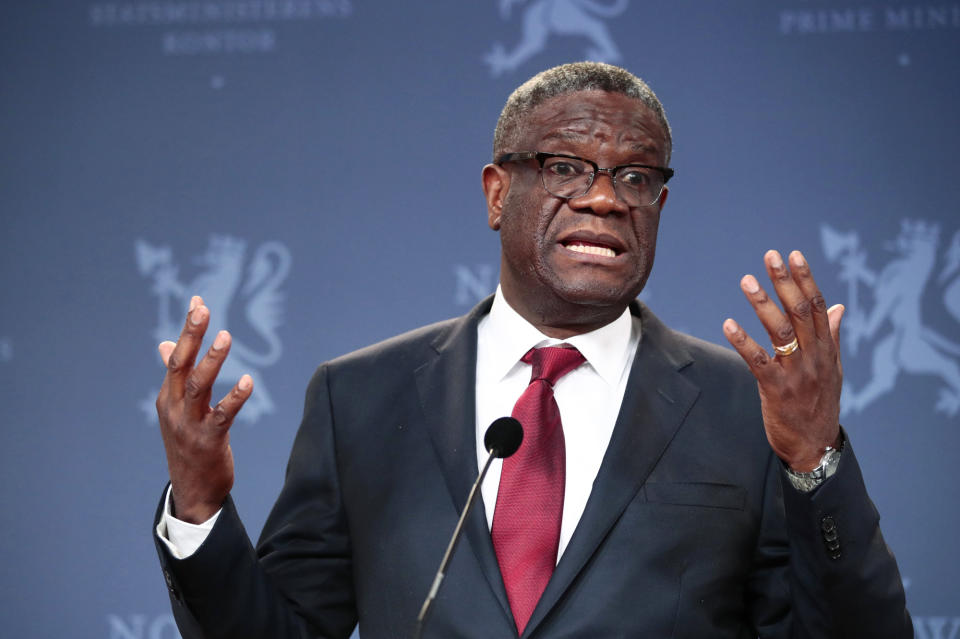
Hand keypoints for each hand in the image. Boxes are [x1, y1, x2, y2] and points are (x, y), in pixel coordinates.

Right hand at [156, 295, 252, 522]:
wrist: (193, 491)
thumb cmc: (188, 445)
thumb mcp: (176, 410)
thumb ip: (174, 378)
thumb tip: (164, 345)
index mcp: (168, 398)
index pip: (175, 356)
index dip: (187, 329)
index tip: (198, 301)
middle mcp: (174, 408)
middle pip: (180, 365)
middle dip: (191, 336)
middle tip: (203, 309)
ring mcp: (189, 425)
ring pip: (198, 386)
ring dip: (211, 360)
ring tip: (225, 336)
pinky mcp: (209, 441)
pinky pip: (222, 416)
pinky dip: (235, 398)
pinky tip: (248, 381)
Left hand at [723, 250, 843, 471]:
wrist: (816, 446)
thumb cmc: (820, 403)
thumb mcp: (832, 368)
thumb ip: (831, 336)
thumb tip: (837, 306)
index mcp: (826, 349)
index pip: (817, 306)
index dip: (805, 279)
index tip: (793, 255)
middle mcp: (814, 357)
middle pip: (800, 312)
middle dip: (785, 282)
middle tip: (770, 256)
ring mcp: (796, 373)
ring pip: (780, 332)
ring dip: (762, 304)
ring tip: (747, 280)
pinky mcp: (777, 390)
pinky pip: (758, 361)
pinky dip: (743, 341)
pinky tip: (728, 324)